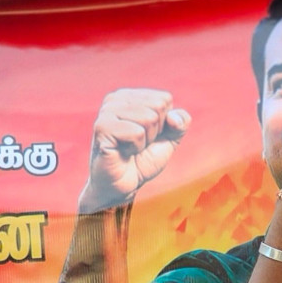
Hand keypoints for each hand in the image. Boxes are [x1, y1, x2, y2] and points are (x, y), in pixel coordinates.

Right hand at [79, 88, 190, 211]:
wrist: (123, 185)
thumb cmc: (142, 160)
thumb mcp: (169, 140)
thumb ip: (179, 124)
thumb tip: (175, 117)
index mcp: (130, 96)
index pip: (165, 99)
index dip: (164, 124)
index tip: (148, 136)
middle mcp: (116, 99)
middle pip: (158, 107)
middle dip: (155, 132)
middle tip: (138, 144)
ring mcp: (106, 111)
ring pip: (148, 118)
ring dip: (145, 140)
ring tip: (130, 148)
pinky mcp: (102, 127)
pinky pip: (136, 132)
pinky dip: (136, 147)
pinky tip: (123, 151)